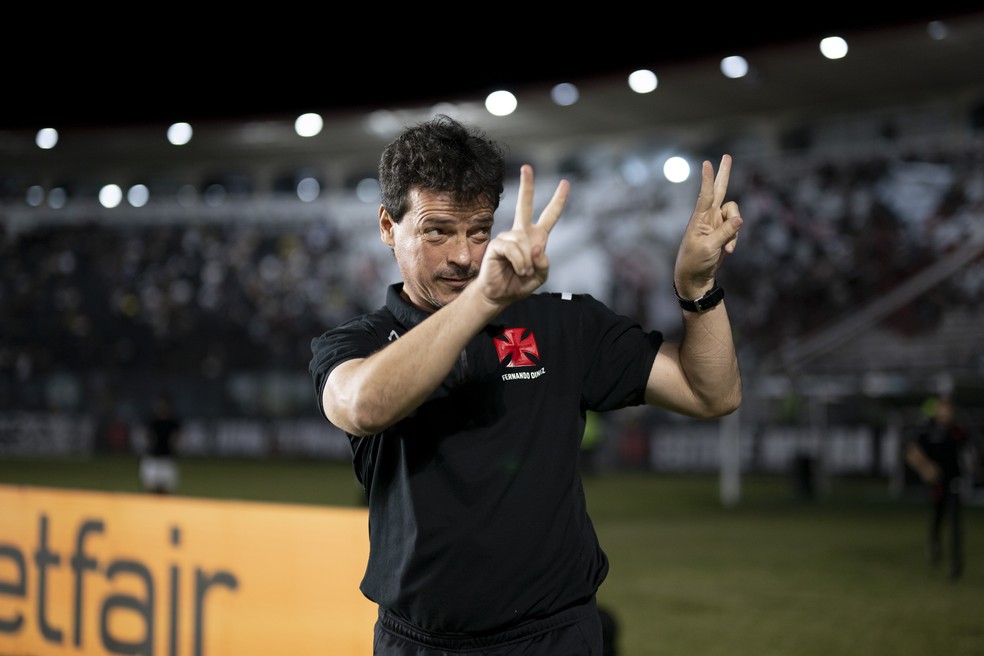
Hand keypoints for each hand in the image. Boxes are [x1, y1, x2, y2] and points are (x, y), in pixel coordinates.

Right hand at [474, 164, 569, 305]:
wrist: (500, 295)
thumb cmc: (519, 284)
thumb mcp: (540, 276)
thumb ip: (544, 262)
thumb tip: (536, 246)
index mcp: (536, 237)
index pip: (550, 216)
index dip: (558, 200)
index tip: (565, 183)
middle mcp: (521, 233)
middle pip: (524, 205)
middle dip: (527, 186)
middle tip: (527, 167)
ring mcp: (508, 237)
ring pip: (524, 242)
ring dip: (527, 261)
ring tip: (522, 272)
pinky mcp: (497, 245)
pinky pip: (513, 248)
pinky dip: (519, 262)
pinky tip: (517, 269)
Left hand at [673, 154, 742, 297]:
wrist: (696, 277)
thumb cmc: (695, 261)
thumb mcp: (710, 247)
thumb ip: (726, 232)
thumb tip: (740, 218)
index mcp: (699, 218)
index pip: (705, 195)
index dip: (708, 180)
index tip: (707, 163)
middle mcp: (708, 217)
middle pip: (719, 190)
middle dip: (724, 174)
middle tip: (727, 156)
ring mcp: (717, 223)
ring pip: (735, 214)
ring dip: (735, 229)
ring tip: (728, 247)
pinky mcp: (724, 231)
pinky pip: (736, 228)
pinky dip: (735, 238)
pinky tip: (728, 250)